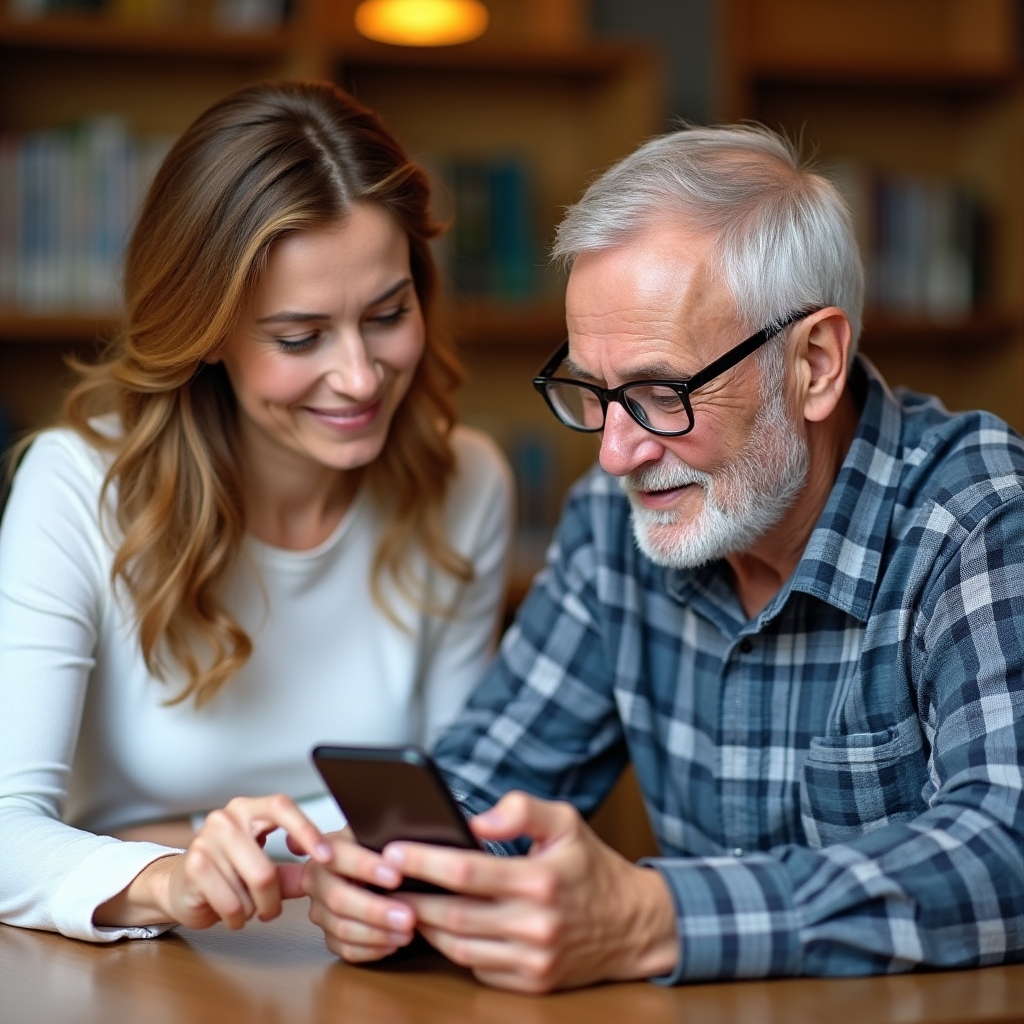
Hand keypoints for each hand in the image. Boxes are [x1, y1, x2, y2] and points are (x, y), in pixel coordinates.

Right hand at [94, 794, 332, 930]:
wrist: (179, 886)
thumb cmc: (227, 872)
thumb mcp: (264, 865)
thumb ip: (294, 870)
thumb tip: (331, 872)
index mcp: (249, 809)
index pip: (282, 807)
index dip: (307, 831)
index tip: (328, 857)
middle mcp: (226, 818)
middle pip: (267, 869)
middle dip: (273, 899)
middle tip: (271, 909)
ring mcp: (206, 840)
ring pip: (250, 889)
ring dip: (253, 909)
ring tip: (245, 906)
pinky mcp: (193, 866)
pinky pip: (231, 904)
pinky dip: (237, 917)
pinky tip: (230, 912)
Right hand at [301, 827, 417, 961]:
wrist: (370, 865)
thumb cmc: (379, 846)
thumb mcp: (379, 832)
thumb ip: (385, 833)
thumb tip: (406, 838)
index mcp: (326, 849)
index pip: (341, 857)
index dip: (367, 867)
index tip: (396, 875)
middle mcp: (316, 880)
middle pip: (339, 899)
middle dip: (376, 910)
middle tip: (408, 915)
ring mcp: (320, 910)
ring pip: (342, 928)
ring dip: (378, 933)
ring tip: (408, 931)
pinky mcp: (329, 936)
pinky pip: (346, 950)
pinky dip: (371, 950)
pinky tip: (393, 943)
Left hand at [305, 791, 678, 991]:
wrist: (632, 925)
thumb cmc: (591, 867)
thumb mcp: (565, 821)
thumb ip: (521, 809)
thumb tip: (477, 819)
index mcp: (539, 880)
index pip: (465, 871)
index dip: (423, 860)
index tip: (392, 851)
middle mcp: (534, 925)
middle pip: (452, 915)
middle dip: (410, 898)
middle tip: (381, 882)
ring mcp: (531, 960)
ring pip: (458, 947)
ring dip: (425, 926)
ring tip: (402, 902)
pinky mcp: (530, 983)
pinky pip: (477, 968)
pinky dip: (453, 948)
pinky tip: (439, 927)